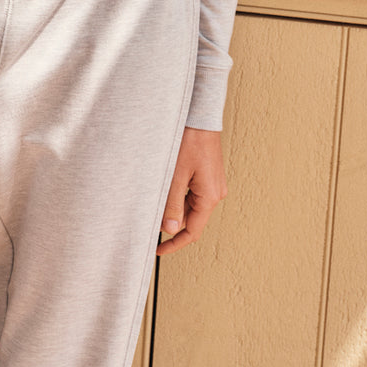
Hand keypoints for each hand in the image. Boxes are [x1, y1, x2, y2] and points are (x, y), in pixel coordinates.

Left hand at [156, 127, 226, 255]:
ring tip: (157, 197)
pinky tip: (167, 185)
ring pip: (191, 206)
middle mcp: (215, 193)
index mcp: (210, 197)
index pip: (193, 231)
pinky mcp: (208, 175)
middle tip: (151, 220)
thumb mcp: (175, 175)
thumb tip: (170, 230)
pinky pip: (193, 194)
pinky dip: (179, 195)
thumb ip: (172, 205)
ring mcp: (213, 184)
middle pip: (192, 219)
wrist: (201, 116)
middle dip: (172, 223)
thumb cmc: (190, 141)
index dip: (175, 243)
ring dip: (174, 207)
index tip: (159, 250)